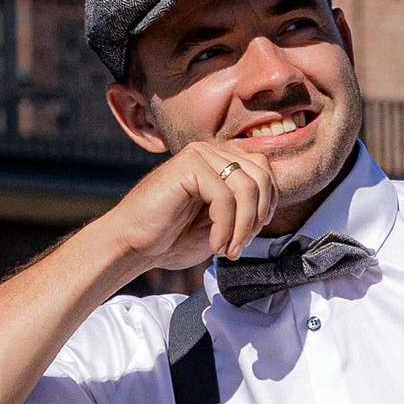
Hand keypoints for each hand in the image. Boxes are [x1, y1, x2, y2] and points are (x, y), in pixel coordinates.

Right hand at [96, 134, 285, 285]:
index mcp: (219, 162)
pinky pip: (224, 196)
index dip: (267, 205)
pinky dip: (225, 226)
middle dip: (257, 217)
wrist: (132, 245)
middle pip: (261, 176)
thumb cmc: (171, 238)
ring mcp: (199, 155)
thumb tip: (271, 203)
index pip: (264, 171)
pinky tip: (214, 245)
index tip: (249, 236)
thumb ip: (243, 207)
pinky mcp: (188, 166)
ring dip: (242, 227)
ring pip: (246, 187)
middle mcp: (210, 152)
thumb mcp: (220, 222)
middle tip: (239, 246)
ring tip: (227, 250)